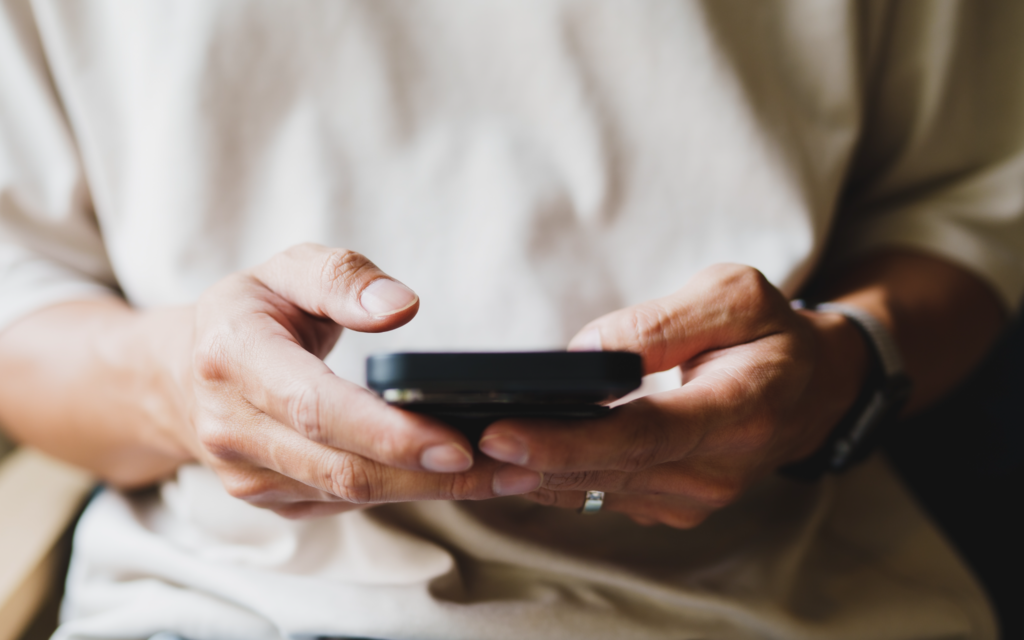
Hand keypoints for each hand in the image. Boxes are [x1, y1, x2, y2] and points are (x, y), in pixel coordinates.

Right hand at [178, 243, 518, 517]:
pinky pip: (345, 503)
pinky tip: (456, 478)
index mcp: (234, 358)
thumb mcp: (287, 268)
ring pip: (350, 495)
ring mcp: (248, 475)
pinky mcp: (272, 500)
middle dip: (432, 474)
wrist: (181, 374)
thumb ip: (342, 277)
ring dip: (431, 490)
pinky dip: (405, 492)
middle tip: (512, 468)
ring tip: (504, 476)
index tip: (459, 442)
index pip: (318, 409)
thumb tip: (402, 307)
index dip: (390, 432)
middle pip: (343, 468)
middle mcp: (233, 428)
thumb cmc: (250, 312)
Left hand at [478, 264, 868, 527]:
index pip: (639, 435)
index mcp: (737, 413)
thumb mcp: (734, 296)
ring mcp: (692, 498)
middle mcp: (714, 472)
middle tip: (448, 441)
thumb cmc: (770, 333)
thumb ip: (661, 323)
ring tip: (459, 449)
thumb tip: (583, 355)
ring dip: (527, 474)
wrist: (811, 390)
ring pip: (594, 490)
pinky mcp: (670, 504)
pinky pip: (600, 495)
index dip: (566, 440)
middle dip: (523, 459)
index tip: (500, 433)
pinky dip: (551, 477)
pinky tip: (505, 458)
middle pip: (603, 471)